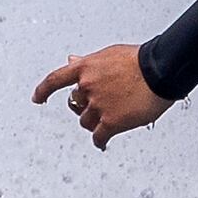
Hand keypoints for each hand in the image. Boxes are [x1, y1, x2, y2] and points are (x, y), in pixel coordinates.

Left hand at [34, 43, 170, 149]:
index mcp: (85, 68)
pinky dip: (99, 141)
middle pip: (76, 105)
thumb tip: (71, 60)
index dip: (43, 90)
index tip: (37, 98)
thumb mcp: (109, 54)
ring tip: (110, 120)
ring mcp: (98, 105)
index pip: (55, 80)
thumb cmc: (140, 60)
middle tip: (98, 107)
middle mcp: (88, 87)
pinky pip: (98, 136)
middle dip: (85, 106)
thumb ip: (88, 61)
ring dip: (95, 122)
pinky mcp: (111, 122)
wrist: (160, 70)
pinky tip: (102, 143)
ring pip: (86, 121)